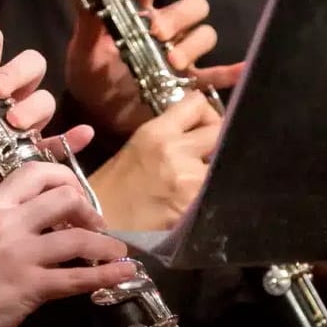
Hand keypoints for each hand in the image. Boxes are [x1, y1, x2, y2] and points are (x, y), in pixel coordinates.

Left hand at [0, 24, 92, 227]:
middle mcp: (9, 97)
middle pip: (30, 66)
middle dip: (16, 72)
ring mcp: (25, 126)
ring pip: (45, 101)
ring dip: (33, 107)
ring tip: (12, 124)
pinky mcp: (36, 156)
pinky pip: (63, 146)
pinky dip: (74, 139)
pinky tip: (81, 134)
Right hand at [0, 163, 136, 326]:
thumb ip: (10, 219)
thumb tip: (50, 219)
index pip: (35, 171)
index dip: (66, 177)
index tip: (77, 195)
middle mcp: (7, 222)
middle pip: (64, 197)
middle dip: (89, 209)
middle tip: (95, 226)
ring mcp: (19, 254)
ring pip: (78, 237)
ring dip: (106, 244)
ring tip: (117, 252)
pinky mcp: (30, 286)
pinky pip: (77, 277)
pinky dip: (107, 274)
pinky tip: (123, 273)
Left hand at [64, 0, 239, 135]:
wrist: (96, 113)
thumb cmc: (90, 73)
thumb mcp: (83, 46)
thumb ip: (85, 17)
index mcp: (137, 11)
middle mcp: (164, 28)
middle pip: (191, 6)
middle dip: (178, 15)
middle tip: (156, 33)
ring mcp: (179, 54)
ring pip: (205, 34)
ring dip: (193, 44)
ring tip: (171, 62)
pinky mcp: (188, 83)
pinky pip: (216, 74)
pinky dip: (231, 71)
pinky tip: (241, 70)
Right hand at [89, 93, 219, 231]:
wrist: (104, 224)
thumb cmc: (113, 186)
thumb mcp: (137, 147)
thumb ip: (168, 134)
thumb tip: (195, 129)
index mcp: (156, 132)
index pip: (197, 103)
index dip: (205, 112)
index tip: (201, 124)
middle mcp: (176, 150)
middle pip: (219, 130)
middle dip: (217, 138)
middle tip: (208, 150)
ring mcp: (190, 179)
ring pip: (223, 162)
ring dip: (214, 168)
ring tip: (196, 178)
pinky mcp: (197, 204)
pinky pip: (216, 189)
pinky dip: (210, 191)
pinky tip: (194, 197)